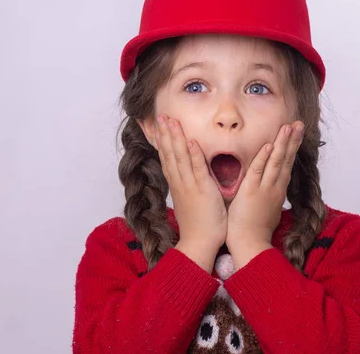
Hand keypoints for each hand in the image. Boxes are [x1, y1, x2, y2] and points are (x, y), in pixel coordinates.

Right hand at [155, 115, 226, 272]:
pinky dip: (193, 154)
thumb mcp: (191, 200)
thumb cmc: (199, 225)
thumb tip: (189, 175)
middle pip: (169, 153)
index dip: (162, 140)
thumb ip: (189, 185)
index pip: (167, 157)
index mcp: (177, 184)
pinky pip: (197, 169)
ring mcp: (189, 185)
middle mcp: (180, 182)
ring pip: (180, 157)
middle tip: (160, 116)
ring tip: (170, 121)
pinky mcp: (202, 190)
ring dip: (175, 138)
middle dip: (165, 133)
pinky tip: (190, 141)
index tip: (157, 125)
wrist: (199, 244)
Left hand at [226, 121, 304, 268]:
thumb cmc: (254, 230)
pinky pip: (258, 170)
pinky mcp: (251, 191)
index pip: (286, 166)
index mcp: (277, 191)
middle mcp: (275, 188)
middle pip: (286, 159)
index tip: (295, 134)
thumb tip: (267, 190)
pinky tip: (270, 145)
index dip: (291, 149)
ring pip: (276, 161)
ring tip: (289, 127)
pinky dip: (265, 157)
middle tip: (299, 123)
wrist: (250, 244)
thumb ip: (267, 197)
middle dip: (293, 140)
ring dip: (283, 143)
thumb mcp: (265, 210)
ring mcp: (265, 189)